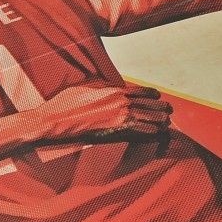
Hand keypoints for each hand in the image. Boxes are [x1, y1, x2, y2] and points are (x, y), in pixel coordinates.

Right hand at [38, 84, 170, 141]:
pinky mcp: (117, 132)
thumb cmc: (66, 103)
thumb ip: (105, 86)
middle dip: (163, 109)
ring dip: (161, 122)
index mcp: (116, 90)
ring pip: (154, 119)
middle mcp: (123, 103)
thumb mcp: (87, 86)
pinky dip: (153, 134)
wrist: (55, 120)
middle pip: (154, 105)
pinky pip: (144, 133)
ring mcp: (121, 118)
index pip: (146, 92)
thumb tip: (113, 86)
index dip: (155, 96)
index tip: (157, 99)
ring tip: (164, 125)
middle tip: (166, 113)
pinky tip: (156, 135)